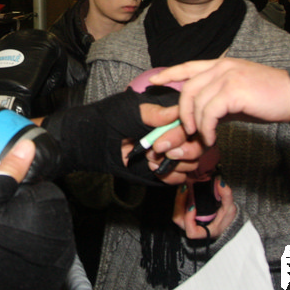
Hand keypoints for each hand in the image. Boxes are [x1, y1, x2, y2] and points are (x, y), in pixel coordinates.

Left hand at [42, 89, 198, 185]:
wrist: (90, 143)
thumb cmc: (106, 120)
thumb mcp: (128, 112)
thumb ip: (153, 114)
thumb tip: (177, 112)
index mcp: (168, 113)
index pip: (192, 122)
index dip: (182, 134)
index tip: (161, 141)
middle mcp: (174, 132)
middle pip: (200, 143)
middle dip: (183, 151)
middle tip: (157, 152)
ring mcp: (171, 151)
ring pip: (193, 161)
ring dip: (176, 163)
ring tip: (151, 160)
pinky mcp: (165, 169)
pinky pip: (181, 177)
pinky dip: (170, 176)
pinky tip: (152, 170)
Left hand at [150, 59, 289, 146]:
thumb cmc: (268, 98)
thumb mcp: (238, 96)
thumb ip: (217, 101)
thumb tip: (198, 118)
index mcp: (221, 65)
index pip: (188, 66)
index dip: (169, 74)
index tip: (153, 82)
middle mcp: (222, 67)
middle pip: (187, 87)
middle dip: (181, 112)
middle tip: (184, 130)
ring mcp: (227, 76)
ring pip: (196, 101)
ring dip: (195, 124)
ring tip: (202, 137)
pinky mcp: (234, 90)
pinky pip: (209, 112)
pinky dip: (206, 128)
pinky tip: (211, 137)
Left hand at [171, 174, 235, 240]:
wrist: (226, 219)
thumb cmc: (227, 217)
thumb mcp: (230, 207)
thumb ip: (226, 195)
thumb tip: (219, 182)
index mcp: (205, 231)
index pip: (192, 232)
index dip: (189, 220)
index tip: (193, 207)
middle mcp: (194, 228)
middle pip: (179, 220)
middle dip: (180, 203)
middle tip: (185, 188)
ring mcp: (188, 222)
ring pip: (177, 213)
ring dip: (179, 199)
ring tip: (185, 187)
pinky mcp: (186, 215)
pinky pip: (179, 208)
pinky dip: (180, 198)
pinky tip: (186, 188)